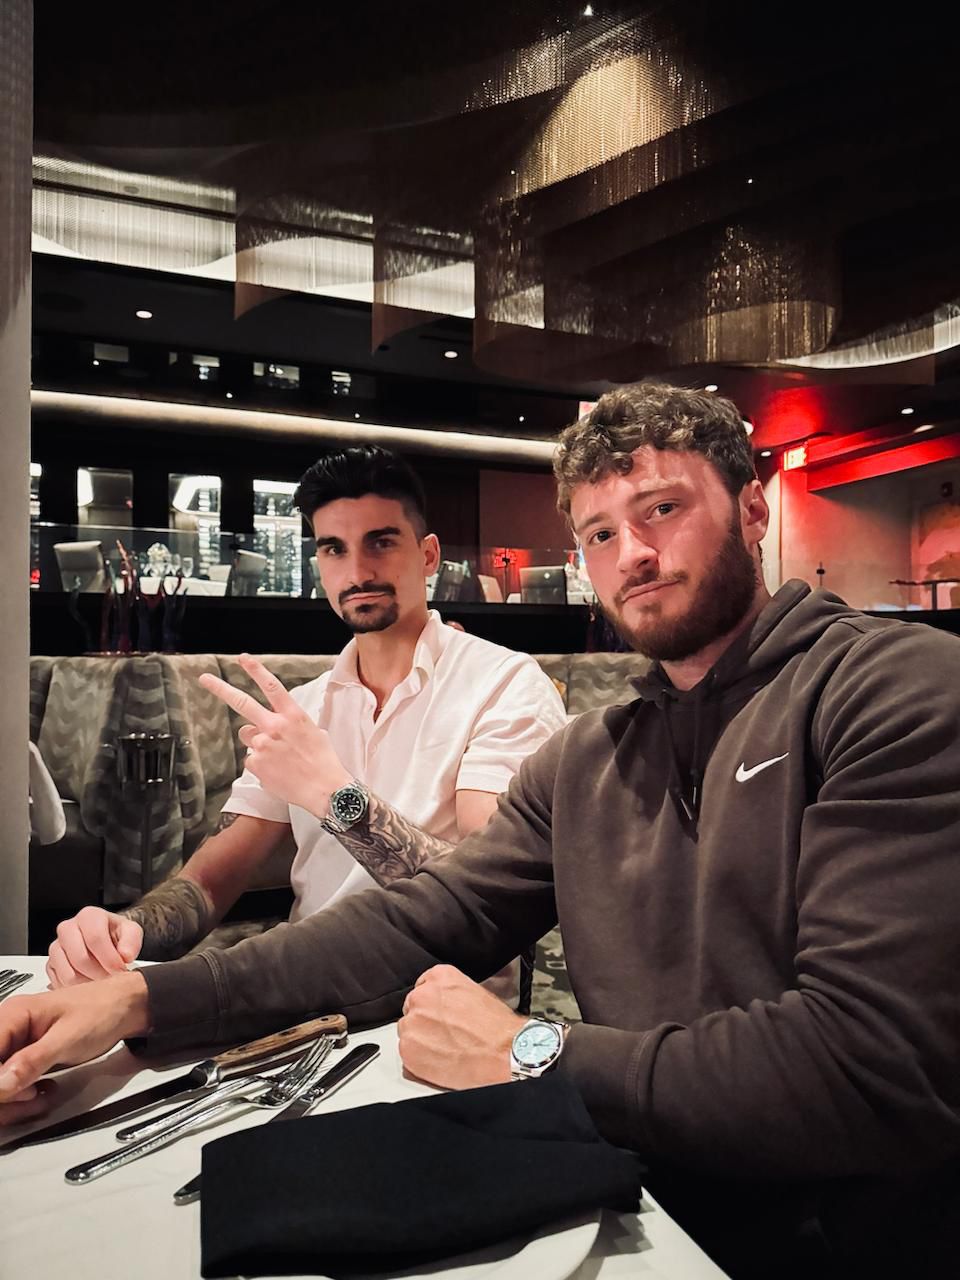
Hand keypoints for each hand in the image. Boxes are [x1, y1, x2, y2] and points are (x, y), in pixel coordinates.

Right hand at [0, 972, 149, 1123]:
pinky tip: (42, 1093)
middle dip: (5, 1096)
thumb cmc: (101, 1010)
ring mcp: (15, 1046)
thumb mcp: (68, 1038)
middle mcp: (8, 1029)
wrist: (125, 1008)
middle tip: (30, 1098)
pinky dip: (22, 1098)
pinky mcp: (24, 1060)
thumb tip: (0, 1084)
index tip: (14, 1093)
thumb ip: (32, 1061)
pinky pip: (10, 1085)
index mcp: (12, 1015)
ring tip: (40, 1097)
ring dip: (13, 1102)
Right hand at [47, 907, 143, 987]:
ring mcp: (56, 947)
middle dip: (99, 974)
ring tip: (101, 983)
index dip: (109, 958)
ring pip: (68, 974)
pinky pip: (60, 983)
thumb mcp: (131, 932)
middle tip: (112, 981)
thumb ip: (132, 940)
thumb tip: (125, 955)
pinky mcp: (51, 965)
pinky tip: (89, 985)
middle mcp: (68, 928)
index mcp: (88, 916)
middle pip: (79, 958)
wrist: (105, 940)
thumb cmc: (116, 935)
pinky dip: (76, 990)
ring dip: (88, 984)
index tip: (120, 970)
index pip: (95, 938)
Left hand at [199, 655, 350, 818]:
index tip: (243, 658)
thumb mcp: (314, 732)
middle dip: (221, 689)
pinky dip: (262, 765)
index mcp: (293, 715)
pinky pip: (251, 760)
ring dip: (257, 742)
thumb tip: (278, 726)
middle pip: (243, 703)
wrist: (325, 789)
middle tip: (204, 679)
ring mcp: (263, 745)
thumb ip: (292, 723)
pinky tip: (278, 771)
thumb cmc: (324, 761)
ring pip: (248, 737)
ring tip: (279, 757)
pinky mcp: (255, 764)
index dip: (256, 670)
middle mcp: (275, 726)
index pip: (271, 686)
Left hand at [397, 965, 525, 1089]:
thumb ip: (451, 995)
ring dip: (421, 1041)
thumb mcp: (474, 992)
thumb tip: (444, 1006)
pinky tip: (441, 1061)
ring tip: (445, 1050)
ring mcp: (413, 1022)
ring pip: (409, 1032)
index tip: (438, 1015)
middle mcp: (421, 996)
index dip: (432, 1006)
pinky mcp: (409, 1049)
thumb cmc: (497, 1027)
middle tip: (444, 1035)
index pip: (422, 988)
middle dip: (425, 1023)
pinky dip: (420, 1061)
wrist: (503, 1052)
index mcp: (438, 977)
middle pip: (413, 1010)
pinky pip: (408, 1054)